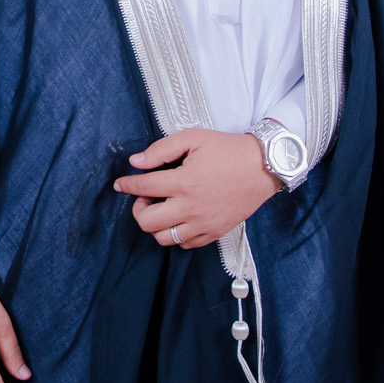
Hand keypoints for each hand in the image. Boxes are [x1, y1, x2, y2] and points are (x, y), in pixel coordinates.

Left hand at [116, 129, 282, 248]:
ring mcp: (202, 223)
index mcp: (183, 182)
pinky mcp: (214, 232)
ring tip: (163, 208)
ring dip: (156, 224)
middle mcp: (190, 207)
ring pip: (163, 238)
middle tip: (147, 196)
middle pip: (146, 222)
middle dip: (139, 208)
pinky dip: (176, 234)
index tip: (121, 184)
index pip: (142, 188)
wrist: (262, 168)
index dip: (127, 185)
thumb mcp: (193, 138)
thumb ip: (161, 150)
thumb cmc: (228, 150)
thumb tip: (136, 162)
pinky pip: (184, 244)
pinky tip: (179, 218)